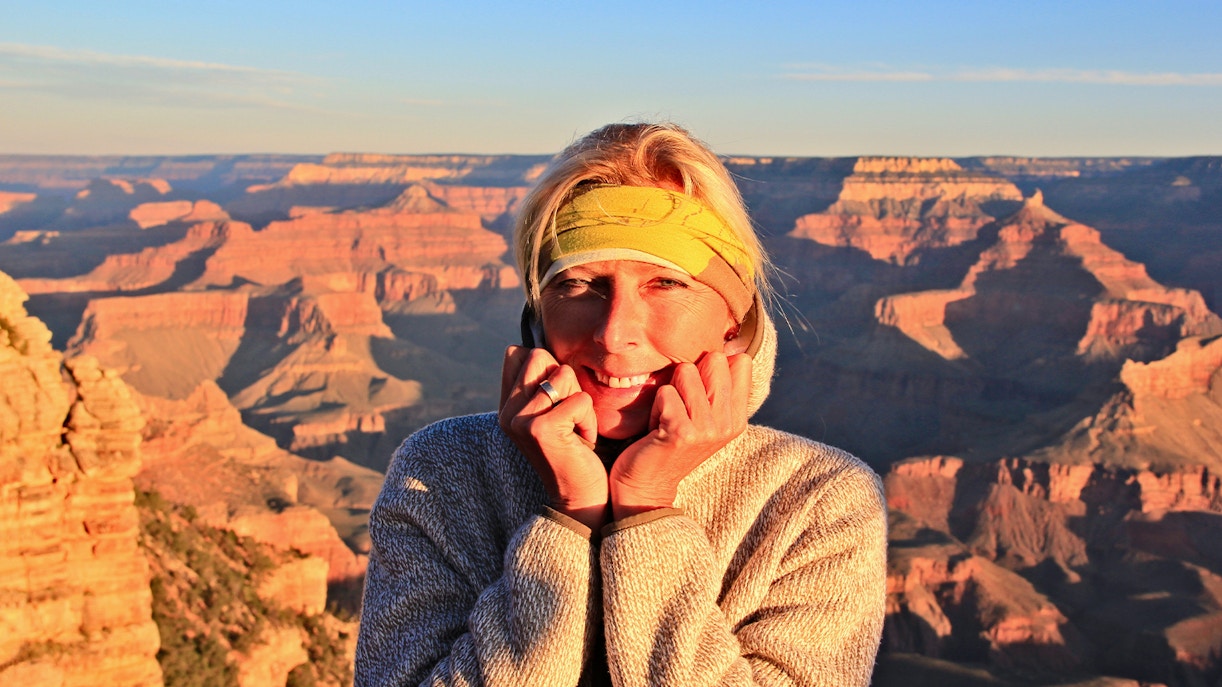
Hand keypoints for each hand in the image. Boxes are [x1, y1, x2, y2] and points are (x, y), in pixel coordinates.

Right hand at [498, 345, 608, 530]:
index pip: (517, 353)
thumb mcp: (552, 413)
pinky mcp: (541, 429)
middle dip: (565, 381)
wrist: (580, 499)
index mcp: (506, 406)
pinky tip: (582, 442)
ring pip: (563, 375)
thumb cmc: (574, 451)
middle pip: (539, 356)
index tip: (556, 404)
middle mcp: (507, 411)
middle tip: (568, 416)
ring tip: (575, 430)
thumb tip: (535, 348)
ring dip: (581, 402)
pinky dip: (590, 420)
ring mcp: (520, 420)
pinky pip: (581, 400)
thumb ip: (541, 384)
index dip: (546, 369)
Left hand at [608, 352, 751, 520]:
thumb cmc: (669, 443)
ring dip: (669, 391)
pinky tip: (656, 428)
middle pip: (714, 359)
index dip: (711, 367)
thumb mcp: (702, 417)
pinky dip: (655, 406)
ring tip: (667, 417)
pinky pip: (665, 392)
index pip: (740, 362)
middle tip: (679, 407)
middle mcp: (728, 423)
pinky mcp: (681, 432)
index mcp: (737, 418)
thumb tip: (729, 346)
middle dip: (689, 375)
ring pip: (686, 371)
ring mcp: (707, 429)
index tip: (698, 394)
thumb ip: (717, 388)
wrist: (646, 486)